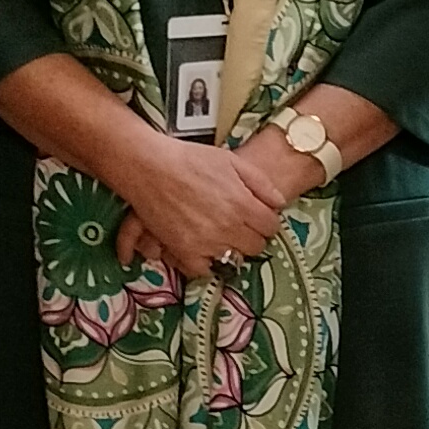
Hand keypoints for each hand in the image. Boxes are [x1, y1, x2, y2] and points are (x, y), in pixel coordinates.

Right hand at [115, 130, 289, 282]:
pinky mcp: (183, 251)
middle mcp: (227, 228)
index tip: (258, 216)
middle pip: (255, 246)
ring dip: (230, 248)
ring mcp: (206, 243)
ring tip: (220, 233)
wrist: (149, 166)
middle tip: (240, 224)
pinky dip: (206, 262)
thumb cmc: (189, 159)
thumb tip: (279, 203)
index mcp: (242, 204)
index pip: (271, 228)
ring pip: (232, 259)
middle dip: (251, 235)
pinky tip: (204, 248)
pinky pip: (204, 270)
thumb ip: (261, 183)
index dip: (266, 221)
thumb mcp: (232, 161)